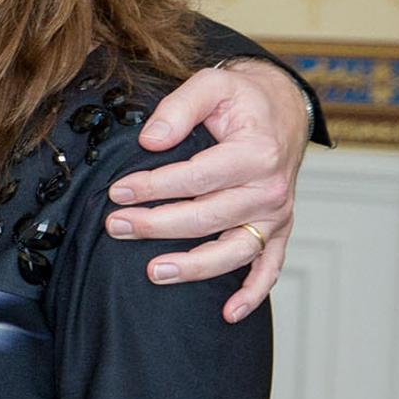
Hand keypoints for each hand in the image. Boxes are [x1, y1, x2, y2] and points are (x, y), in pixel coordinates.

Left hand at [109, 58, 310, 318]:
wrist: (282, 110)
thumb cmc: (242, 100)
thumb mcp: (212, 85)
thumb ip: (179, 108)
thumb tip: (151, 140)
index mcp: (255, 153)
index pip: (197, 177)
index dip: (154, 186)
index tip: (117, 192)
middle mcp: (270, 189)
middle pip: (208, 217)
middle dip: (157, 225)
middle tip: (116, 226)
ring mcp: (276, 215)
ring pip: (234, 251)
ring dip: (194, 267)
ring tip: (153, 272)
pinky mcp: (278, 231)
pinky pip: (270, 268)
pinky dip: (253, 294)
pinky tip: (227, 313)